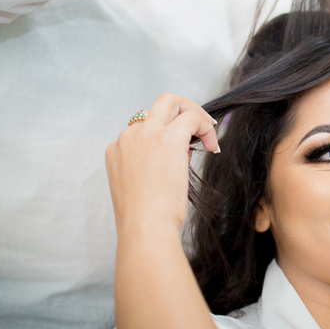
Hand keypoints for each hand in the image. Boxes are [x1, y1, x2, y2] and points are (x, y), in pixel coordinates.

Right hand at [106, 93, 218, 236]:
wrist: (145, 226)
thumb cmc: (146, 217)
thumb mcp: (142, 185)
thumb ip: (155, 163)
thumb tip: (181, 152)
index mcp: (117, 149)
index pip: (145, 128)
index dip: (166, 136)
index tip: (180, 153)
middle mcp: (128, 137)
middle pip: (157, 105)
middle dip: (181, 109)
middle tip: (199, 126)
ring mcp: (145, 134)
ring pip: (171, 101)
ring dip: (194, 114)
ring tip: (209, 135)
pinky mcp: (167, 138)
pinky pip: (191, 118)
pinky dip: (205, 127)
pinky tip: (212, 146)